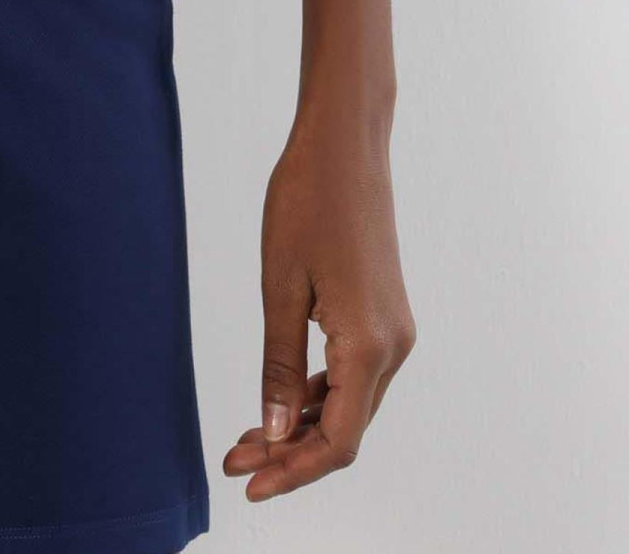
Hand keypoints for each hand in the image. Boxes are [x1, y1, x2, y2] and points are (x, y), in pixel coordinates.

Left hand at [221, 107, 415, 500]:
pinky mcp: (386, 315)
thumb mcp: (280, 286)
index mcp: (370, 344)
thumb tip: (274, 433)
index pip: (338, 441)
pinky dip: (318, 393)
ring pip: (351, 403)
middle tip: (233, 461)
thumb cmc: (306, 201)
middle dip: (290, 453)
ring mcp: (395, 331)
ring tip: (247, 436)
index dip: (294, 471)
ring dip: (302, 425)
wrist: (345, 144)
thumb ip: (279, 365)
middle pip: (345, 429)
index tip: (249, 484)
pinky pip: (355, 373)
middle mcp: (394, 347)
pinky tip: (280, 400)